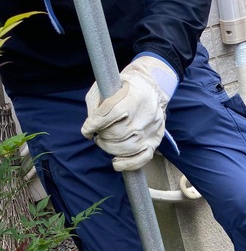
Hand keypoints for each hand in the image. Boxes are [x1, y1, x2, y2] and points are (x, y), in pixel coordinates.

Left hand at [81, 55, 177, 171]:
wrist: (151, 90)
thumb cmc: (123, 88)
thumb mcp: (105, 86)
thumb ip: (94, 104)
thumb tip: (90, 128)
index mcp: (132, 97)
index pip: (108, 115)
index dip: (93, 125)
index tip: (87, 129)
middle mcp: (144, 116)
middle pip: (116, 134)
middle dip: (102, 136)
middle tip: (98, 134)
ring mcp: (151, 131)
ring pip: (125, 148)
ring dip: (109, 148)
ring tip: (105, 142)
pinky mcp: (154, 141)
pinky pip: (141, 159)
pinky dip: (126, 164)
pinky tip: (116, 162)